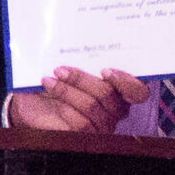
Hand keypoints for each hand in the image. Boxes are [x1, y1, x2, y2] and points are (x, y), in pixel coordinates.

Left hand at [8, 67, 147, 132]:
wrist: (36, 105)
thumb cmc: (60, 82)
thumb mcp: (72, 66)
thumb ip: (83, 57)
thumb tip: (85, 37)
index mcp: (121, 91)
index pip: (139, 91)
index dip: (127, 82)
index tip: (105, 70)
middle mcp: (116, 110)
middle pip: (107, 94)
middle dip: (81, 79)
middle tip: (60, 69)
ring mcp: (103, 126)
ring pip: (91, 106)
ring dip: (66, 91)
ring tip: (48, 80)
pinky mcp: (87, 137)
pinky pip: (80, 122)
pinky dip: (63, 105)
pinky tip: (51, 93)